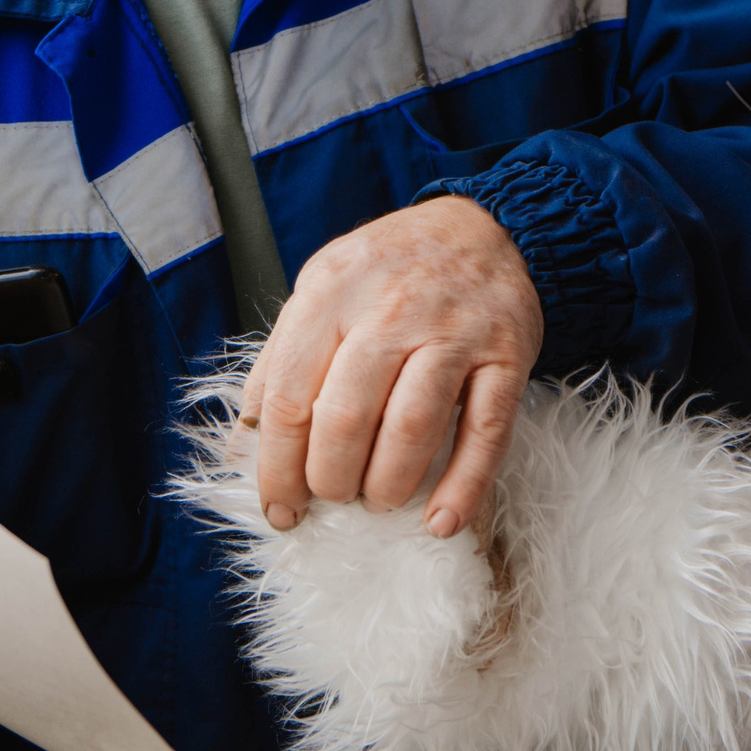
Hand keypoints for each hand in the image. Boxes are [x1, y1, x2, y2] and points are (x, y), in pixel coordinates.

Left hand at [245, 195, 542, 539]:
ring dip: (388, 485)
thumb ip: (280, 362)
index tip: (281, 507)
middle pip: (346, 417)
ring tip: (379, 499)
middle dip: (331, 480)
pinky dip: (463, 487)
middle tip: (334, 498)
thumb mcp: (321, 290)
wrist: (485, 229)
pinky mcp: (507, 353)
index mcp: (330, 291)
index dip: (277, 467)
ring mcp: (454, 330)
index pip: (287, 396)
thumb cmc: (391, 271)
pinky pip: (485, 433)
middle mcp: (390, 307)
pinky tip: (440, 521)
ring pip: (412, 428)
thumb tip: (243, 449)